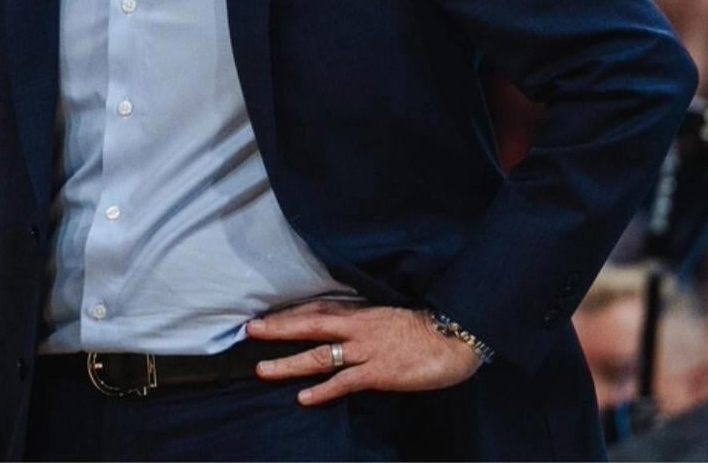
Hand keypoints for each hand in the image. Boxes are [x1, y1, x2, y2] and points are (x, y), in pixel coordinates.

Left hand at [245, 301, 482, 405]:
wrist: (457, 337)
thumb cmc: (426, 329)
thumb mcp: (389, 317)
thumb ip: (363, 322)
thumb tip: (341, 329)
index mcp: (362, 312)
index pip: (318, 308)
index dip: (290, 313)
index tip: (264, 317)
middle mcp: (359, 327)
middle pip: (310, 325)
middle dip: (278, 328)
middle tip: (250, 331)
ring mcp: (367, 349)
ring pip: (320, 355)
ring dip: (289, 363)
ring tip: (262, 370)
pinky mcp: (379, 372)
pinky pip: (345, 381)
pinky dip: (322, 390)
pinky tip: (303, 398)